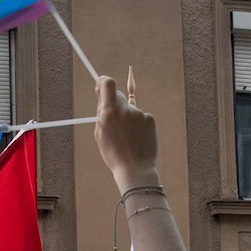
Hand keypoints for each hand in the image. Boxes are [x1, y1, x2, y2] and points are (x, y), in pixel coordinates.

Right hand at [94, 76, 158, 190]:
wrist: (135, 169)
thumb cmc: (114, 154)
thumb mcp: (100, 133)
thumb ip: (101, 113)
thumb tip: (101, 96)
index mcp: (109, 113)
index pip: (108, 83)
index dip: (103, 81)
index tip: (101, 85)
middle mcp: (125, 110)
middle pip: (118, 96)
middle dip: (114, 103)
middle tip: (114, 119)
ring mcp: (139, 114)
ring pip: (130, 108)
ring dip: (127, 117)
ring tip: (127, 136)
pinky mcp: (149, 119)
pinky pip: (140, 116)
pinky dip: (138, 124)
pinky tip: (136, 137)